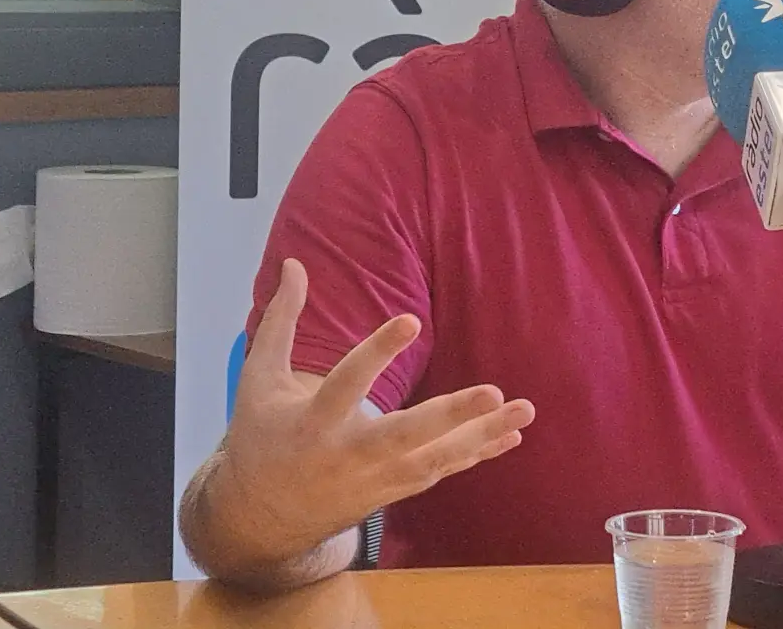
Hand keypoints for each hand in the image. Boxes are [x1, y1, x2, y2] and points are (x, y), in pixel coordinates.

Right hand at [221, 259, 534, 551]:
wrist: (259, 521)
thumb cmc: (260, 437)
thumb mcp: (258, 379)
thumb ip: (281, 320)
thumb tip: (294, 263)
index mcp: (312, 422)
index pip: (346, 384)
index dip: (377, 353)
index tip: (411, 319)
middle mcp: (347, 454)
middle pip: (403, 436)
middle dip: (450, 416)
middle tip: (493, 392)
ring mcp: (374, 479)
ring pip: (433, 459)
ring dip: (481, 436)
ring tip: (524, 410)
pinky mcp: (392, 492)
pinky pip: (440, 472)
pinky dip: (476, 454)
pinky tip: (512, 435)